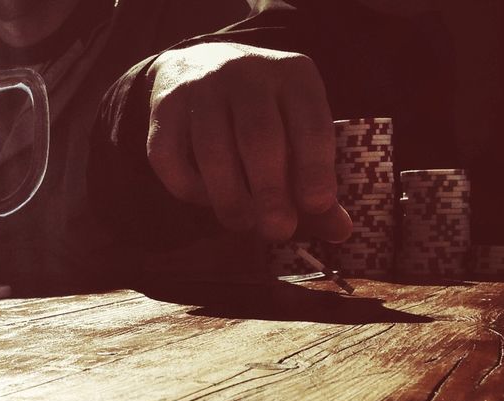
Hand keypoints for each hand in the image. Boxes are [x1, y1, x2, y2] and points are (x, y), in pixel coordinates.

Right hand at [146, 42, 351, 242]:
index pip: (310, 124)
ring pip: (212, 149)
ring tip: (242, 225)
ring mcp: (201, 87)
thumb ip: (314, 180)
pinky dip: (187, 187)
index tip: (316, 206)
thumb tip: (340, 231)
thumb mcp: (296, 132)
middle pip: (259, 136)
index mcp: (293, 75)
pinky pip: (170, 155)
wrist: (199, 65)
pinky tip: (204, 200)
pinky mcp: (164, 106)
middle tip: (278, 230)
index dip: (315, 169)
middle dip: (269, 191)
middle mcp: (247, 73)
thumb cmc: (261, 113)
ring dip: (229, 197)